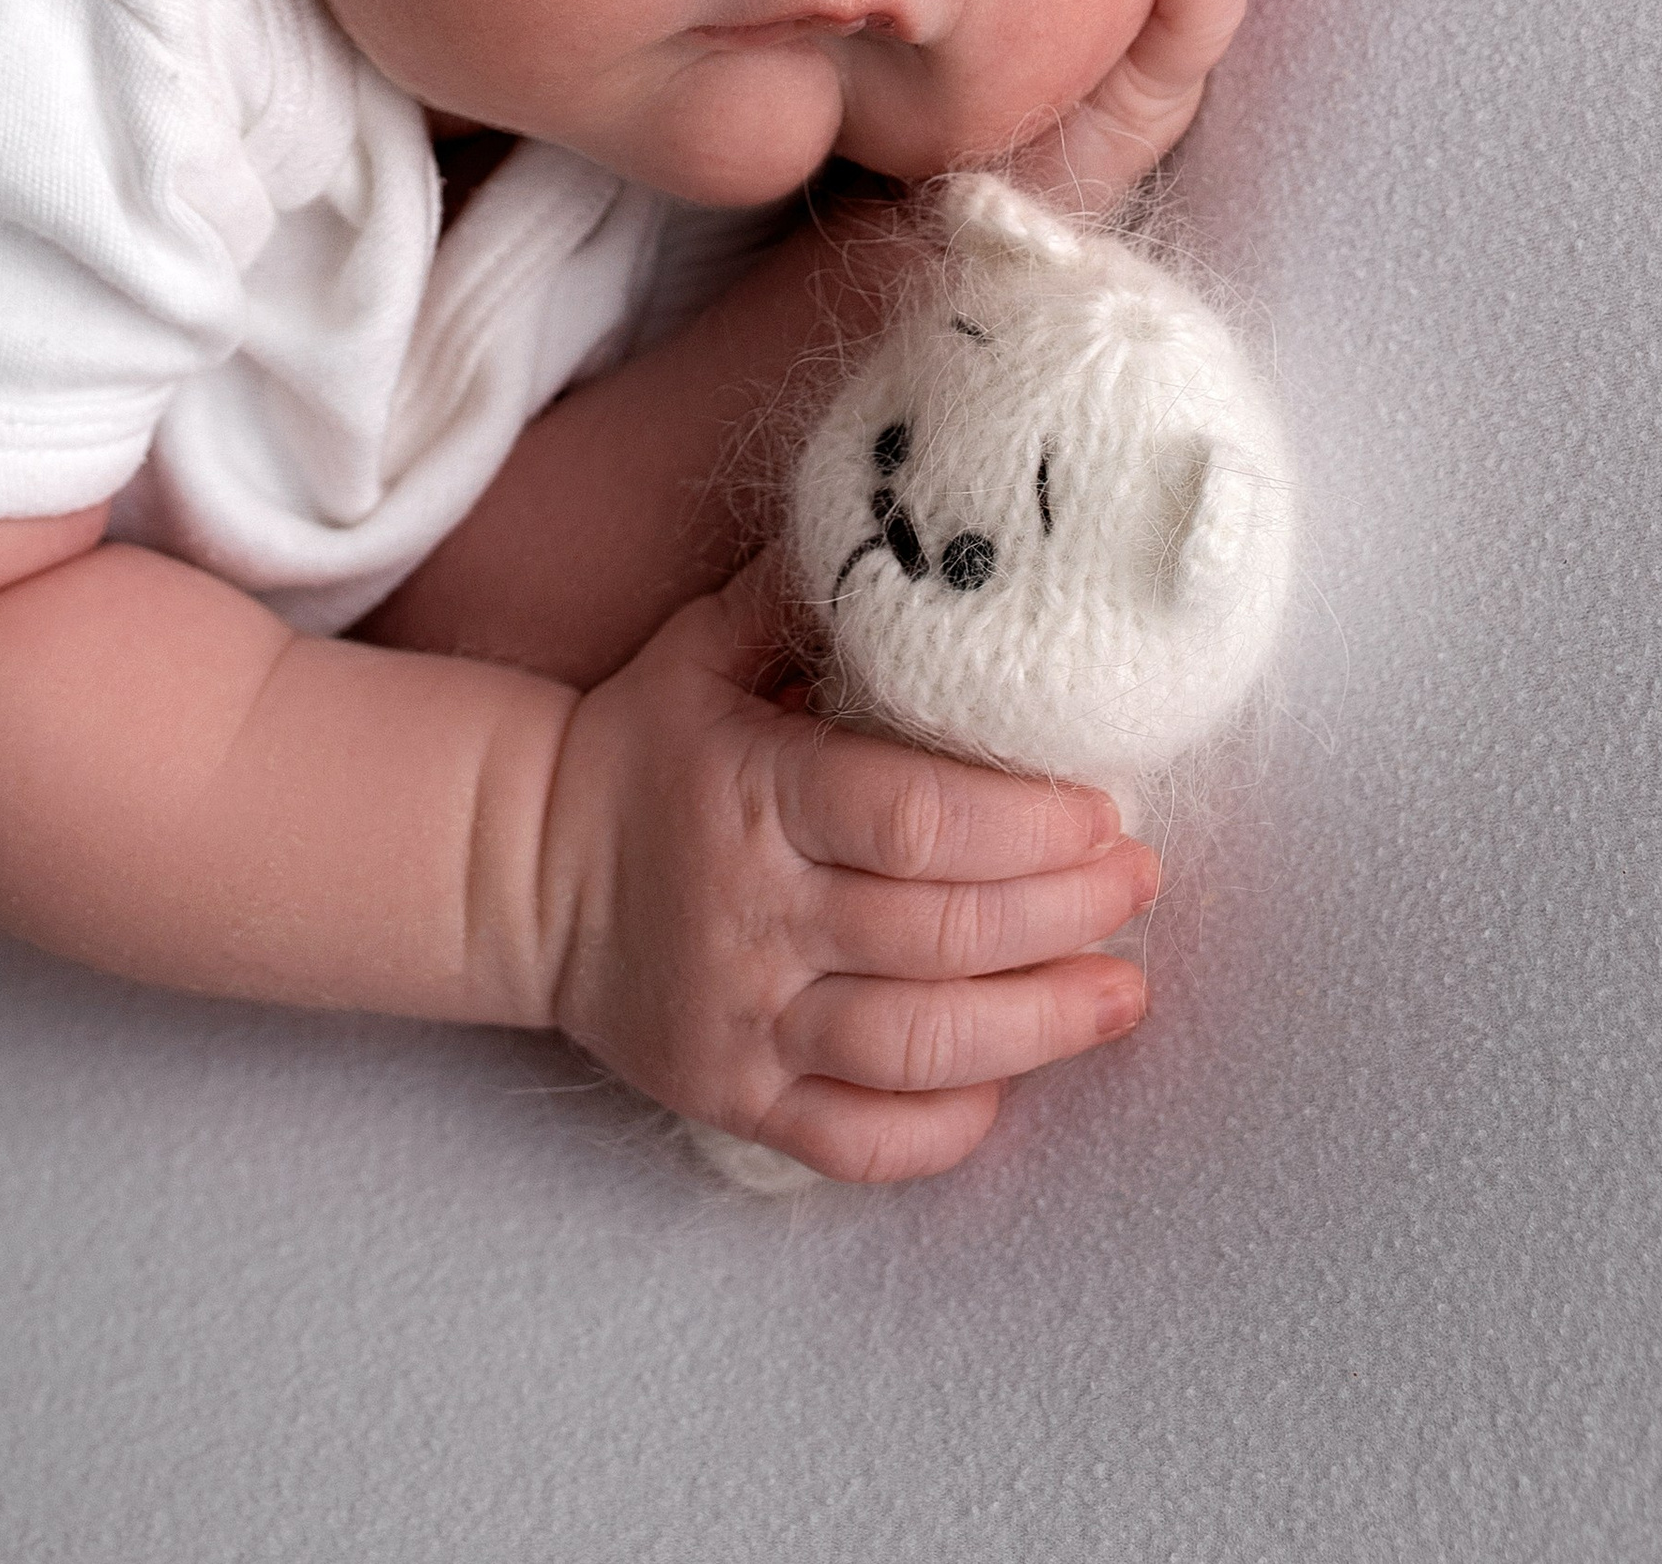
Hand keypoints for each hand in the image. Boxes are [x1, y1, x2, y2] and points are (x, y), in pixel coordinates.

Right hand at [535, 561, 1159, 1183]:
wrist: (520, 870)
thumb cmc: (642, 745)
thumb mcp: (705, 646)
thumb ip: (803, 593)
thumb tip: (916, 523)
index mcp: (755, 795)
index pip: (913, 818)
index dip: (1026, 825)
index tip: (1105, 810)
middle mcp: (753, 916)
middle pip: (938, 932)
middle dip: (1065, 912)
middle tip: (1141, 883)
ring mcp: (744, 1020)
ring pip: (915, 1045)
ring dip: (1038, 1024)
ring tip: (1123, 992)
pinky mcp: (736, 1099)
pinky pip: (855, 1139)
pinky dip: (941, 1127)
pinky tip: (1007, 1088)